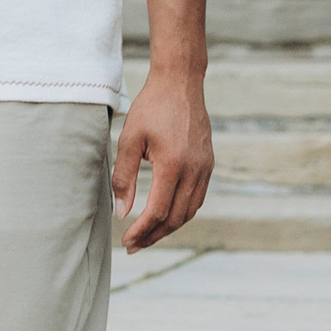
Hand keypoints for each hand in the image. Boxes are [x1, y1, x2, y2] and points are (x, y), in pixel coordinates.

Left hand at [113, 65, 212, 251]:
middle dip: (153, 236)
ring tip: (147, 235)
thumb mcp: (129, 139)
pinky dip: (181, 212)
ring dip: (168, 228)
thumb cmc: (151, 108)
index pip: (157, 212)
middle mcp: (194, 171)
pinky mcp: (208, 164)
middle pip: (175, 218)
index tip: (126, 240)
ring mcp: (205, 168)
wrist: (180, 83)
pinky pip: (197, 198)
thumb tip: (122, 213)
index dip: (141, 231)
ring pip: (189, 212)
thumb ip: (124, 177)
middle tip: (133, 246)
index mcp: (173, 165)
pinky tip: (166, 215)